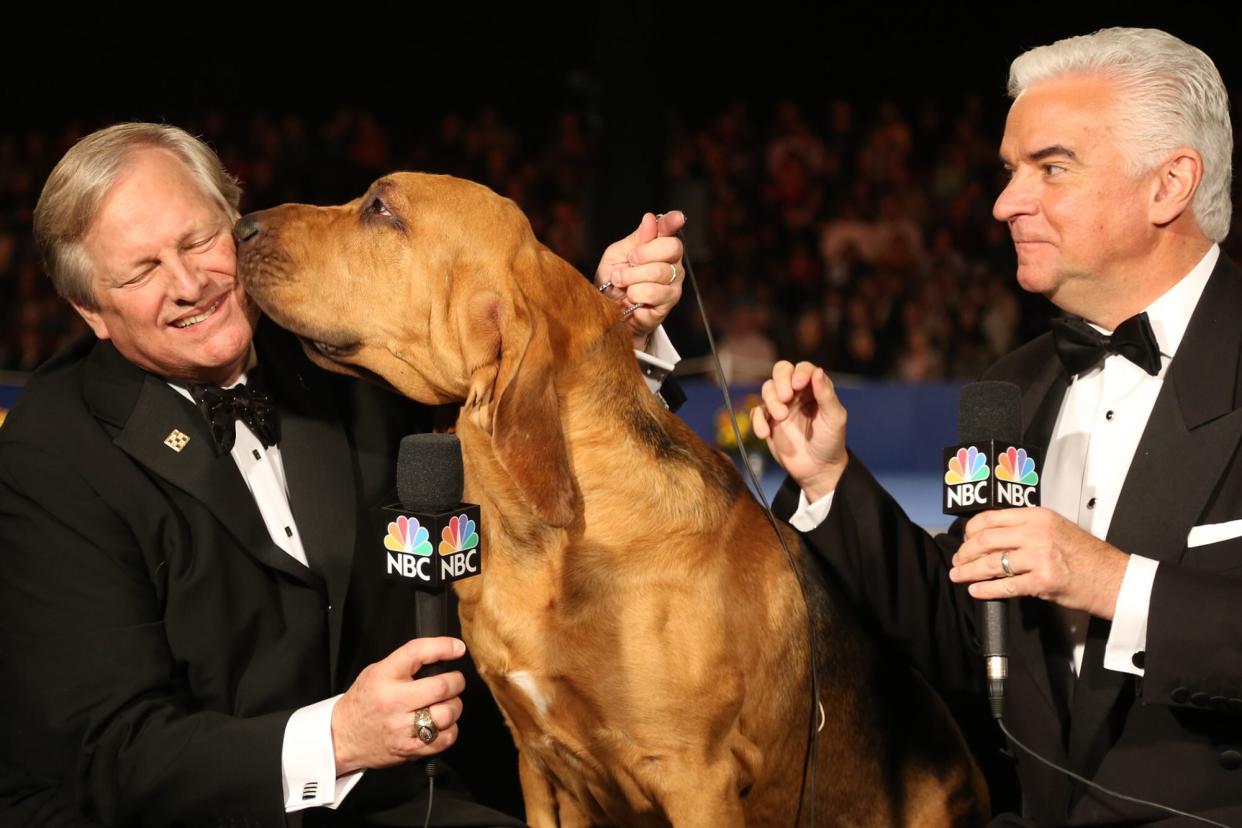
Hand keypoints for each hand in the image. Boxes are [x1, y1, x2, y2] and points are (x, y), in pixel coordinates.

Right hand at [331, 637, 465, 774]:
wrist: (341, 737)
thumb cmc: (363, 702)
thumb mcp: (376, 672)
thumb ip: (406, 663)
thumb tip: (443, 654)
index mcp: (384, 677)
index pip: (417, 652)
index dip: (443, 646)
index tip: (457, 648)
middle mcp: (394, 701)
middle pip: (441, 687)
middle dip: (456, 682)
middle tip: (454, 681)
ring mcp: (402, 728)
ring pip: (447, 714)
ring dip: (455, 706)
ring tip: (447, 704)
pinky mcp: (409, 749)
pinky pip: (444, 739)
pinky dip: (450, 730)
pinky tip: (441, 725)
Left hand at [594, 211, 685, 348]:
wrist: (609, 310)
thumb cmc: (614, 281)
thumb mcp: (617, 255)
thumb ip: (635, 239)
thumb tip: (650, 219)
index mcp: (658, 244)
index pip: (669, 228)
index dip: (673, 222)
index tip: (677, 218)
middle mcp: (671, 261)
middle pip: (672, 247)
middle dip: (644, 253)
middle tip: (629, 261)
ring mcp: (674, 281)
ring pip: (659, 271)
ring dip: (632, 277)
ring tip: (622, 282)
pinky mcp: (670, 300)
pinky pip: (653, 291)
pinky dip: (635, 293)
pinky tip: (632, 297)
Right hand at [751, 360, 847, 500]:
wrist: (817, 470)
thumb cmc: (831, 442)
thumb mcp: (834, 419)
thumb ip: (826, 395)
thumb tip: (817, 371)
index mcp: (814, 389)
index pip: (803, 369)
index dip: (799, 373)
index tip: (798, 385)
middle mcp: (796, 393)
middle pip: (780, 371)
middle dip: (780, 381)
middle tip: (786, 398)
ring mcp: (781, 406)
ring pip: (767, 389)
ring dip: (771, 401)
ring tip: (781, 418)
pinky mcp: (768, 422)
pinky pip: (757, 412)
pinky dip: (757, 421)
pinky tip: (765, 434)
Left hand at [950, 507, 1128, 618]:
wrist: (1115, 579)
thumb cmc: (1088, 557)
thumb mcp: (1057, 529)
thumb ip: (1027, 529)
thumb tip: (994, 537)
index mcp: (1038, 516)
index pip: (991, 517)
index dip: (971, 530)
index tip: (964, 540)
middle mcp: (1037, 532)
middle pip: (986, 539)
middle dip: (965, 552)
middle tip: (958, 561)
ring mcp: (1040, 556)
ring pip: (991, 563)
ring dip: (969, 571)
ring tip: (958, 576)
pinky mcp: (1044, 580)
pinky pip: (1006, 585)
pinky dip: (987, 589)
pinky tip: (976, 591)